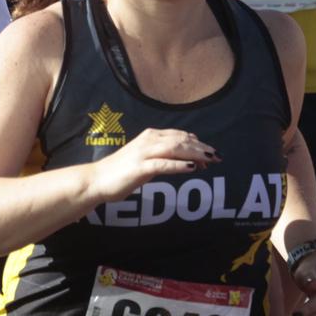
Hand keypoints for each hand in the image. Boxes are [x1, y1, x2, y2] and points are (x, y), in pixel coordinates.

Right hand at [88, 128, 218, 203]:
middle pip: (181, 140)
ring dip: (195, 154)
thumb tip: (185, 160)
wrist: (97, 180)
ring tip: (210, 160)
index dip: (197, 143)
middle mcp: (148, 140)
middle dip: (201, 148)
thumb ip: (163, 157)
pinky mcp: (140, 167)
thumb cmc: (121, 172)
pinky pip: (163, 164)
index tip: (210, 153)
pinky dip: (179, 165)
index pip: (180, 135)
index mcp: (150, 136)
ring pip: (176, 149)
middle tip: (217, 157)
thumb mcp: (145, 160)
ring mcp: (144, 153)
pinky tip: (192, 167)